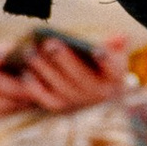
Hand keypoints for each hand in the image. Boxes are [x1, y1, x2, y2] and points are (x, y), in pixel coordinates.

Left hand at [2, 32, 132, 113]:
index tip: (98, 51)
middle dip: (64, 60)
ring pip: (61, 89)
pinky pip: (47, 99)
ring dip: (44, 71)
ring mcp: (80, 103)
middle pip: (81, 78)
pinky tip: (25, 71)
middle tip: (49, 43)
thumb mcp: (113, 51)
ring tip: (31, 52)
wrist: (95, 86)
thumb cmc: (102, 63)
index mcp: (115, 77)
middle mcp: (99, 94)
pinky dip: (35, 87)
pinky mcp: (62, 108)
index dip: (106, 62)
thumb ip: (117, 43)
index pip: (115, 69)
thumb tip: (121, 37)